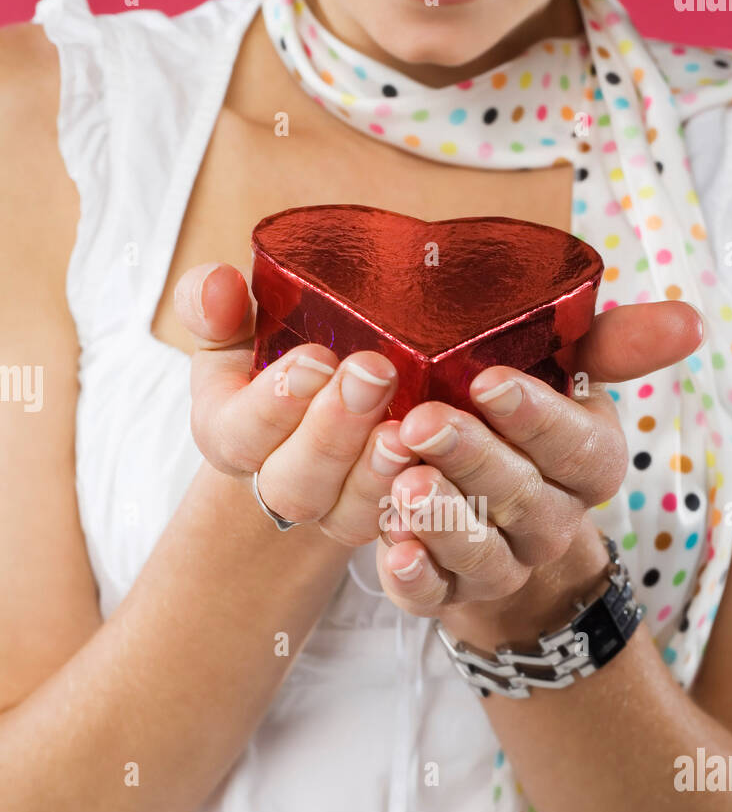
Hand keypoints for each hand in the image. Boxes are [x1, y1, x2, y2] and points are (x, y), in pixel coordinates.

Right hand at [175, 263, 415, 544]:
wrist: (317, 412)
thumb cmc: (273, 360)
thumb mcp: (234, 328)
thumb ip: (212, 304)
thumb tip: (216, 285)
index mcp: (230, 435)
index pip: (242, 432)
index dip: (276, 402)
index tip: (316, 358)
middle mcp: (277, 483)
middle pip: (294, 481)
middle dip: (333, 431)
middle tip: (374, 373)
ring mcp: (331, 509)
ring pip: (348, 512)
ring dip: (376, 474)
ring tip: (405, 432)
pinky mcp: (379, 517)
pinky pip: (397, 526)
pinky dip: (418, 504)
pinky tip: (439, 468)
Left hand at [376, 301, 703, 640]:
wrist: (485, 504)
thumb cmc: (521, 421)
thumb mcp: (569, 371)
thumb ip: (618, 344)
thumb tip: (690, 320)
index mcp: (587, 464)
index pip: (577, 447)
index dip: (536, 417)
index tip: (488, 380)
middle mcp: (550, 523)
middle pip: (522, 498)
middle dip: (473, 458)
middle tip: (424, 422)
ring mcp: (501, 564)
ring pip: (481, 552)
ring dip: (443, 519)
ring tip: (404, 484)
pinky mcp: (446, 592)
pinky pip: (433, 595)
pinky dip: (415, 576)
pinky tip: (394, 549)